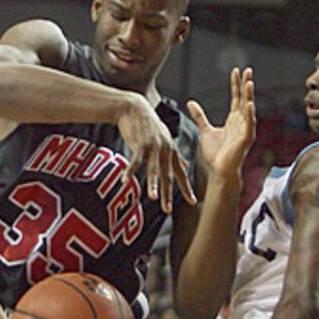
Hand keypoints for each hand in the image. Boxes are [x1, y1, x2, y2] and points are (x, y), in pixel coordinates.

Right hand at [116, 94, 196, 213]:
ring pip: (153, 169)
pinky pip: (134, 161)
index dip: (186, 188)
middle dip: (168, 194)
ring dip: (153, 184)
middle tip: (168, 210)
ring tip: (153, 198)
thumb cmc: (149, 125)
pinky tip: (125, 181)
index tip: (193, 201)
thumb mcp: (165, 138)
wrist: (134, 108)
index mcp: (171, 151)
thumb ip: (173, 154)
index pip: (181, 173)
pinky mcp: (140, 143)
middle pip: (168, 175)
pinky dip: (130, 172)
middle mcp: (165, 150)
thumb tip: (184, 165)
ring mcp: (153, 147)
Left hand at [188, 67, 255, 179]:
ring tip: (249, 83)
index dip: (236, 84)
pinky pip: (249, 125)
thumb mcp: (205, 130)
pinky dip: (249, 114)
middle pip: (244, 99)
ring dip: (249, 96)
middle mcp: (241, 122)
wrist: (219, 171)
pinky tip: (249, 104)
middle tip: (247, 70)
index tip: (236, 71)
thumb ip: (199, 116)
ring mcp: (245, 130)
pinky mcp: (245, 140)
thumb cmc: (215, 154)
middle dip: (245, 85)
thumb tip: (190, 102)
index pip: (236, 98)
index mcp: (233, 120)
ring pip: (248, 110)